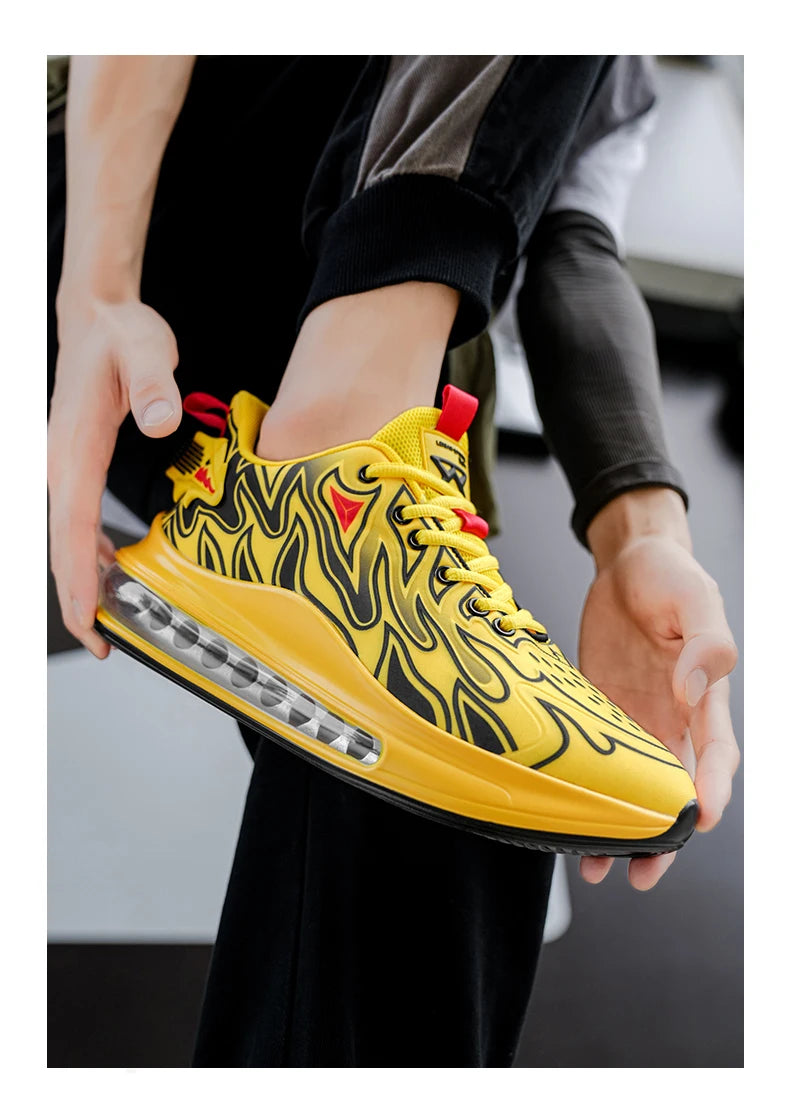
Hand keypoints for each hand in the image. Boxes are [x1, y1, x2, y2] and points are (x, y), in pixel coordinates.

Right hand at [48, 297, 181, 656]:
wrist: (97, 316)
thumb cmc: (121, 333)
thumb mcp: (145, 347)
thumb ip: (155, 382)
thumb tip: (162, 423)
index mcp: (74, 446)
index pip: (71, 525)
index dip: (77, 578)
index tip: (88, 620)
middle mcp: (61, 464)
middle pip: (62, 544)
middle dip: (78, 597)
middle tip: (104, 644)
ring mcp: (65, 467)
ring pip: (67, 537)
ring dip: (83, 580)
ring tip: (110, 624)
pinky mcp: (77, 465)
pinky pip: (78, 521)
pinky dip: (90, 552)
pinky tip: (110, 572)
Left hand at [578, 492, 738, 890]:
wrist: (627, 562)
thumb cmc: (670, 575)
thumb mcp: (696, 597)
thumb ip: (706, 642)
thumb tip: (693, 688)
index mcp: (704, 698)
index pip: (716, 756)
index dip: (711, 792)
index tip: (701, 822)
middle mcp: (672, 719)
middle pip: (674, 792)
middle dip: (663, 837)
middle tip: (643, 874)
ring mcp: (634, 719)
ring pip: (633, 789)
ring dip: (620, 829)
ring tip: (597, 867)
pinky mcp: (598, 711)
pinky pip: (594, 761)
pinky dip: (584, 793)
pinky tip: (566, 818)